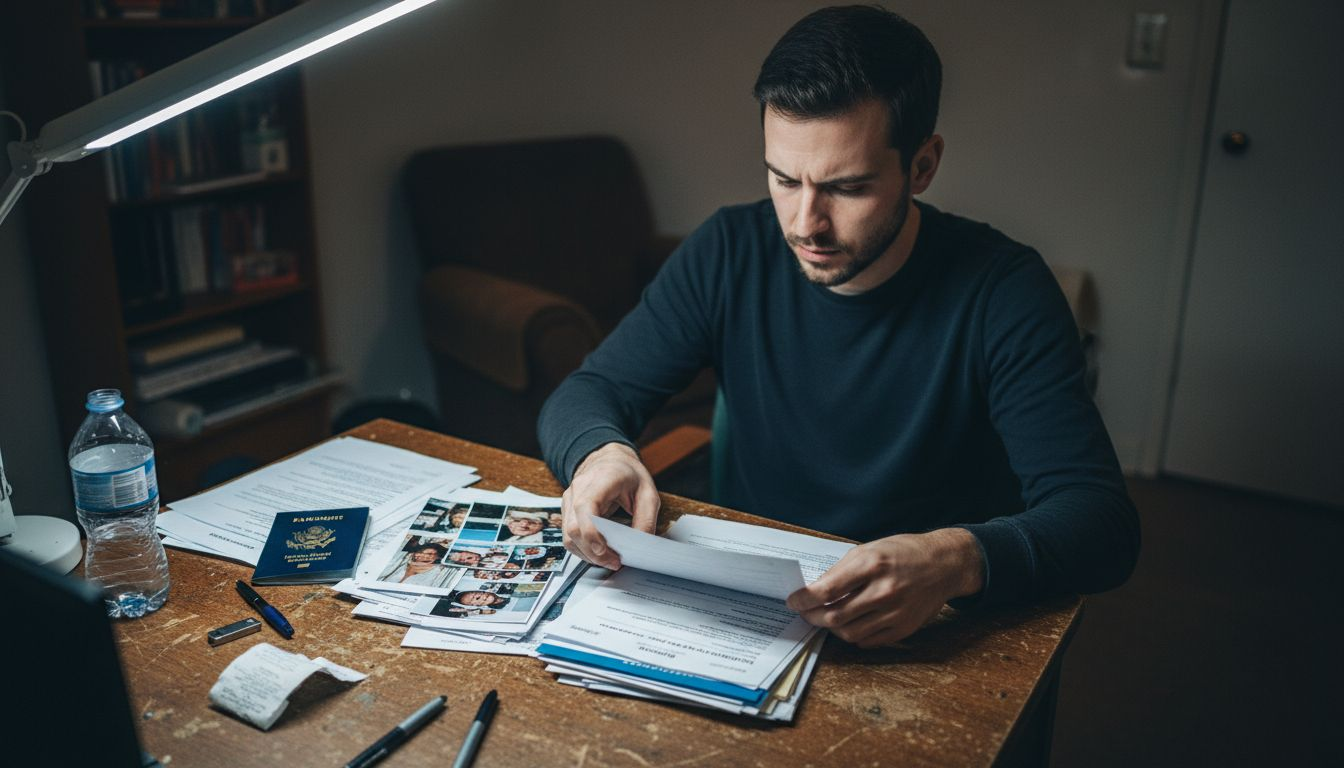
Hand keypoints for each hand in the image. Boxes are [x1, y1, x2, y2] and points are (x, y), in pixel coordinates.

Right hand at [561, 442, 659, 568]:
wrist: (610, 460)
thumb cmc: (628, 474)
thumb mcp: (648, 493)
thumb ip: (646, 519)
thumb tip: (640, 545)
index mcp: (601, 479)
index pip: (586, 508)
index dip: (592, 533)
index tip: (606, 552)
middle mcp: (579, 488)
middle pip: (574, 528)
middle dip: (593, 552)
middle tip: (614, 562)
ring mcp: (569, 498)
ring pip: (568, 535)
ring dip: (587, 553)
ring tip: (608, 560)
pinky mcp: (567, 509)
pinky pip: (568, 535)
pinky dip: (582, 548)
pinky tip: (598, 553)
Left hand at [786, 528, 983, 647]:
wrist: (944, 564)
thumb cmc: (903, 552)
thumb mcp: (870, 549)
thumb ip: (842, 570)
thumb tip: (815, 590)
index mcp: (872, 565)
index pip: (828, 590)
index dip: (804, 599)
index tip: (793, 600)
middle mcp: (884, 591)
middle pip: (835, 616)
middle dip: (813, 616)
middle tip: (806, 612)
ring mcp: (895, 613)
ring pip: (849, 632)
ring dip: (831, 627)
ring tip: (826, 617)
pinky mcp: (903, 629)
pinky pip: (868, 641)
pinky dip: (852, 635)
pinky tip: (849, 624)